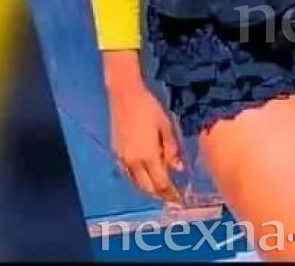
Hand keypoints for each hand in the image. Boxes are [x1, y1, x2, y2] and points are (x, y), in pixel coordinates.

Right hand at [108, 81, 184, 206]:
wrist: (124, 95)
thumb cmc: (149, 107)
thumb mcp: (166, 126)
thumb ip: (172, 149)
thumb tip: (178, 168)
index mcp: (148, 155)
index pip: (161, 182)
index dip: (171, 194)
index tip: (179, 200)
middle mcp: (133, 162)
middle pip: (148, 188)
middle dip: (160, 195)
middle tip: (171, 199)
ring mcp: (122, 159)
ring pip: (135, 184)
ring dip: (148, 190)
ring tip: (159, 192)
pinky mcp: (115, 153)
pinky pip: (127, 175)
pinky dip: (136, 181)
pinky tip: (143, 178)